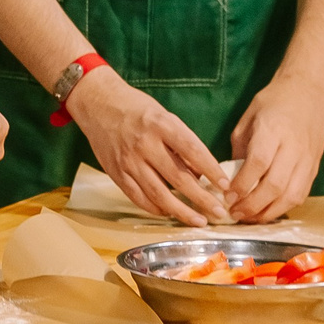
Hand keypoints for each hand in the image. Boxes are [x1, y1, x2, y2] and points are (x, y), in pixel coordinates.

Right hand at [70, 67, 227, 224]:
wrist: (98, 103)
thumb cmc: (136, 108)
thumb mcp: (164, 116)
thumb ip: (181, 143)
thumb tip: (200, 173)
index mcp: (161, 125)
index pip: (193, 151)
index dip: (212, 170)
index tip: (226, 185)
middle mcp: (145, 144)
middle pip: (179, 178)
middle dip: (202, 198)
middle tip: (219, 212)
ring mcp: (129, 161)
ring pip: (159, 194)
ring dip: (182, 211)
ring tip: (199, 220)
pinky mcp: (116, 173)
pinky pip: (138, 197)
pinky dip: (155, 208)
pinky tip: (169, 213)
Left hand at [227, 75, 323, 221]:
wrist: (310, 91)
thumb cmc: (275, 101)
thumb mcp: (248, 118)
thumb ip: (240, 148)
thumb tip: (231, 178)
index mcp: (273, 130)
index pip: (258, 163)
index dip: (242, 184)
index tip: (227, 196)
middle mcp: (293, 147)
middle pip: (275, 185)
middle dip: (252, 205)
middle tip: (234, 213)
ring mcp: (307, 160)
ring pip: (290, 196)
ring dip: (268, 212)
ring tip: (249, 218)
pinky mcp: (315, 168)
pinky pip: (300, 195)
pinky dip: (283, 208)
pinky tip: (267, 211)